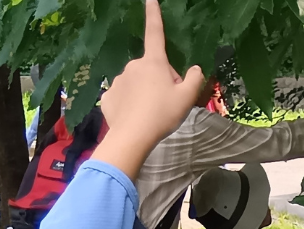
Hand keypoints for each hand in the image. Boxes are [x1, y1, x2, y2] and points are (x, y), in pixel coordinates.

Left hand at [92, 0, 207, 180]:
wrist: (132, 137)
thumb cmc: (162, 114)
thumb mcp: (187, 98)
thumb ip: (195, 79)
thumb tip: (195, 69)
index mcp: (154, 62)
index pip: (155, 33)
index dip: (154, 15)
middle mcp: (134, 66)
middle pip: (151, 68)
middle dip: (159, 80)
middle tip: (167, 102)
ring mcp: (118, 80)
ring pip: (136, 83)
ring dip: (144, 93)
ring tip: (150, 113)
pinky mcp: (108, 96)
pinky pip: (121, 97)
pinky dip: (128, 105)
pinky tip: (134, 118)